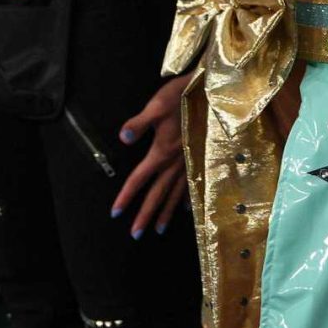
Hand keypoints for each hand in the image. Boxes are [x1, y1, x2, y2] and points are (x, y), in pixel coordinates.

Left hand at [112, 72, 189, 235]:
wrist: (212, 93)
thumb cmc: (182, 97)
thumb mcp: (157, 106)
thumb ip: (139, 123)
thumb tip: (123, 138)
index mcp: (161, 153)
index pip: (139, 179)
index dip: (126, 196)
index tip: (115, 213)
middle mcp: (176, 164)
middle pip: (157, 194)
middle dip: (145, 215)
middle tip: (136, 234)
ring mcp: (190, 164)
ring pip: (176, 195)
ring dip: (166, 213)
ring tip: (159, 229)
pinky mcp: (201, 159)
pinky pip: (194, 186)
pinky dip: (189, 200)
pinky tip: (187, 210)